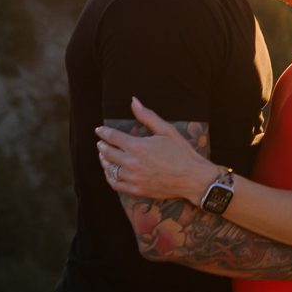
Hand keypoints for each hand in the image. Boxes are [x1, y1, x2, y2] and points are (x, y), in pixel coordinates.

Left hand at [97, 98, 217, 202]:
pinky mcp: (136, 190)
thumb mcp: (166, 130)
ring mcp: (133, 178)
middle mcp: (132, 163)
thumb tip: (133, 101)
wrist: (192, 177)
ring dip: (104, 161)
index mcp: (138, 146)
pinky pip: (115, 184)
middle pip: (107, 153)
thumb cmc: (181, 152)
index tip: (99, 130)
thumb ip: (147, 116)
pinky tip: (111, 173)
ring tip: (104, 156)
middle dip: (102, 146)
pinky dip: (110, 177)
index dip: (104, 132)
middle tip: (101, 143)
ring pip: (109, 169)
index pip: (112, 137)